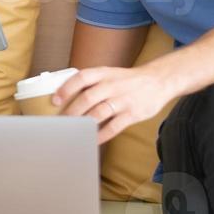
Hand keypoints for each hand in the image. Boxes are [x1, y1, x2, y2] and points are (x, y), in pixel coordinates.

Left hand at [53, 64, 176, 143]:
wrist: (158, 81)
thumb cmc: (127, 80)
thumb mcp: (110, 73)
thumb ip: (92, 82)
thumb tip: (66, 95)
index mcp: (104, 73)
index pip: (82, 77)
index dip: (67, 88)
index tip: (55, 100)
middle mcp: (112, 85)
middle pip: (88, 98)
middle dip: (72, 111)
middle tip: (60, 122)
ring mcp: (123, 100)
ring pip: (99, 113)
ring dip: (83, 124)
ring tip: (72, 131)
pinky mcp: (132, 114)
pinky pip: (113, 127)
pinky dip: (101, 135)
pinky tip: (92, 140)